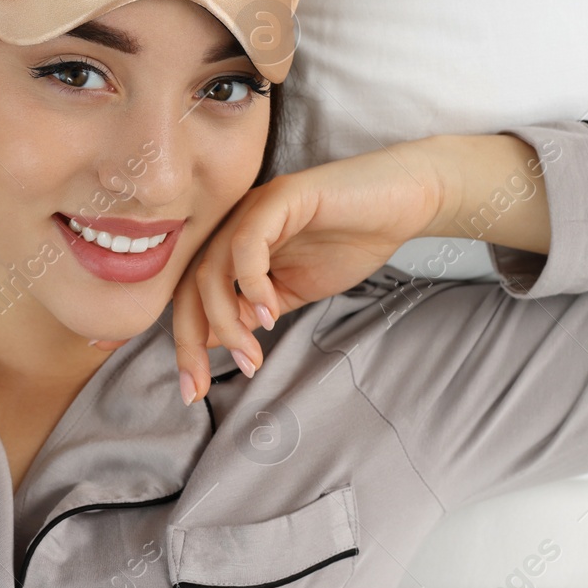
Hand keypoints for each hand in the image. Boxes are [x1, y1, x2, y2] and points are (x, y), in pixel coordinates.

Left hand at [170, 141, 446, 404]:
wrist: (400, 204)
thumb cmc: (350, 244)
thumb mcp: (291, 292)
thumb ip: (250, 312)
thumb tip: (210, 342)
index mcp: (231, 248)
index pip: (191, 297)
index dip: (187, 345)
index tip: (193, 391)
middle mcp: (233, 225)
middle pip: (189, 286)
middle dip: (190, 341)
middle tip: (200, 386)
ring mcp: (253, 208)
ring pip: (212, 269)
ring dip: (225, 321)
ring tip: (251, 355)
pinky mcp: (280, 196)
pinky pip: (247, 243)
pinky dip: (251, 283)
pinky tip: (269, 315)